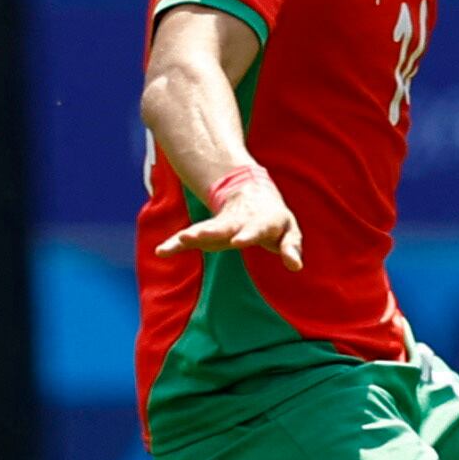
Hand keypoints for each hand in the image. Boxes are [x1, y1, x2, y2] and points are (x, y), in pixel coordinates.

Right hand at [154, 170, 302, 268]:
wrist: (251, 193)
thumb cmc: (274, 220)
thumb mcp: (289, 231)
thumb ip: (291, 247)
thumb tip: (296, 266)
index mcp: (261, 221)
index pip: (256, 229)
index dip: (247, 235)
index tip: (238, 242)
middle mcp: (238, 222)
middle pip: (226, 227)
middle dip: (215, 232)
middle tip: (204, 237)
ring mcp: (221, 226)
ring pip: (206, 229)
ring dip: (194, 235)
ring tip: (181, 240)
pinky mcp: (206, 231)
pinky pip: (188, 238)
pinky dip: (175, 244)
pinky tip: (162, 251)